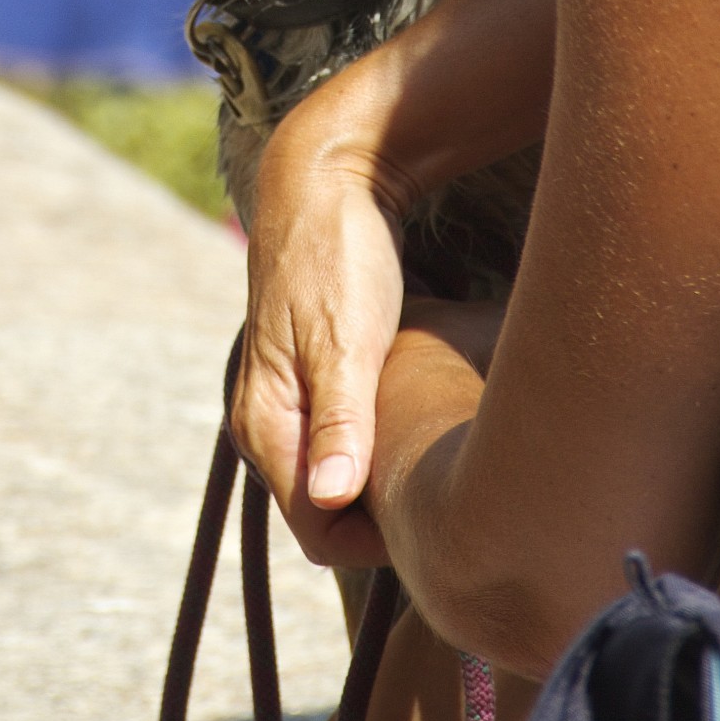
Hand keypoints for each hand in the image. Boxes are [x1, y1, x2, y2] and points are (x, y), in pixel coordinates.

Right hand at [230, 123, 413, 566]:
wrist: (327, 180)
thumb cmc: (338, 256)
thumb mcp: (345, 340)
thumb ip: (339, 422)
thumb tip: (332, 498)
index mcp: (265, 423)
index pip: (320, 532)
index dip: (379, 540)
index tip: (443, 513)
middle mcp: (268, 423)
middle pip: (328, 514)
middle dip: (385, 516)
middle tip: (455, 488)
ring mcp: (290, 402)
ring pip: (340, 479)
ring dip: (386, 481)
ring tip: (444, 458)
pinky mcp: (316, 380)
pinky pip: (347, 444)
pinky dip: (384, 447)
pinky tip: (423, 426)